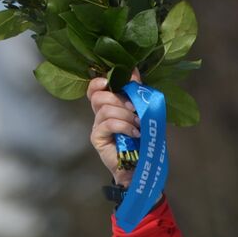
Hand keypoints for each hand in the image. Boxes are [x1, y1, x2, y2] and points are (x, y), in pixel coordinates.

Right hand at [86, 71, 140, 187]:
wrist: (141, 165)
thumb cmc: (142, 139)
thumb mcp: (143, 112)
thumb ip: (136, 93)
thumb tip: (134, 71)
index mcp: (108, 106)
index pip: (94, 89)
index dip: (98, 82)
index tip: (109, 81)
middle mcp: (99, 115)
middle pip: (98, 97)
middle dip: (119, 100)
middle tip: (134, 109)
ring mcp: (97, 127)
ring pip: (105, 110)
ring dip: (126, 115)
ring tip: (138, 124)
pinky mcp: (97, 138)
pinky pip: (107, 124)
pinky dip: (124, 126)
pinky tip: (134, 133)